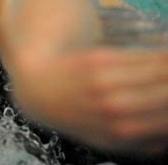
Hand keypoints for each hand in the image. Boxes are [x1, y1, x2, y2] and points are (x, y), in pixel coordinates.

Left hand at [11, 46, 167, 153]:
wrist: (42, 91)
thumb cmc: (81, 117)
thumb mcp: (112, 140)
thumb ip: (147, 142)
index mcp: (121, 131)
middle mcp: (114, 106)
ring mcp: (105, 80)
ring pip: (160, 68)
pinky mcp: (99, 58)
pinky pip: (141, 55)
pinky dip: (157, 55)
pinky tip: (162, 56)